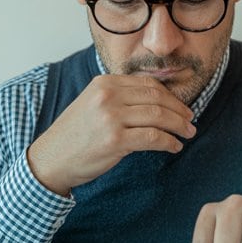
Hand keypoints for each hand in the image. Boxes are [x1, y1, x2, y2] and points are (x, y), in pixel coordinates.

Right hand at [27, 74, 195, 195]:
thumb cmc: (74, 135)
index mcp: (104, 83)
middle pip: (157, 98)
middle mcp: (108, 96)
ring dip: (179, 126)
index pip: (148, 84)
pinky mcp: (115, 140)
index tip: (181, 107)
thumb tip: (155, 102)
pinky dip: (169, 142)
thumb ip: (119, 98)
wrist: (51, 159)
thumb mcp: (92, 104)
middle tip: (190, 121)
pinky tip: (174, 146)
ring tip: (188, 134)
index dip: (170, 96)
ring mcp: (111, 117)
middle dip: (179, 110)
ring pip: (159, 116)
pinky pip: (153, 138)